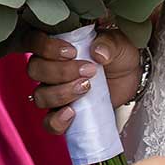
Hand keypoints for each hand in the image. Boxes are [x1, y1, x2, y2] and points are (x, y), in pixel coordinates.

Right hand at [25, 28, 141, 132]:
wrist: (131, 77)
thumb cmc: (118, 54)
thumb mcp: (118, 43)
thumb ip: (108, 44)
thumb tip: (97, 52)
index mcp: (57, 44)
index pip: (33, 41)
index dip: (45, 47)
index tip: (72, 52)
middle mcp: (50, 67)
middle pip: (35, 70)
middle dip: (60, 72)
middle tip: (88, 71)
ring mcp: (54, 91)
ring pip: (40, 96)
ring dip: (61, 93)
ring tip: (86, 88)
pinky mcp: (63, 113)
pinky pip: (49, 123)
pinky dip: (57, 120)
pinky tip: (72, 113)